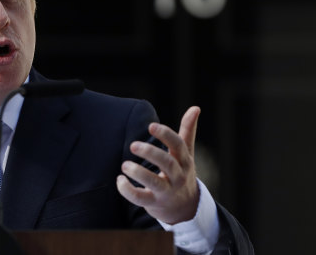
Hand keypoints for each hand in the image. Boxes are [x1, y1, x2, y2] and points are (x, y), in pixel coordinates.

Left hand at [116, 106, 200, 223]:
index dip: (165, 135)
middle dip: (151, 153)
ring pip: (155, 183)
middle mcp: (178, 176)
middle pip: (167, 163)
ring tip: (124, 165)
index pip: (178, 145)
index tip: (151, 126)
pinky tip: (119, 180)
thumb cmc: (182, 173)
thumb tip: (195, 107)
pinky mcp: (155, 203)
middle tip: (133, 145)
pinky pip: (141, 198)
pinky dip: (128, 191)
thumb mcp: (186, 153)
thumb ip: (188, 130)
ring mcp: (167, 191)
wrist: (185, 208)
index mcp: (184, 160)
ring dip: (139, 173)